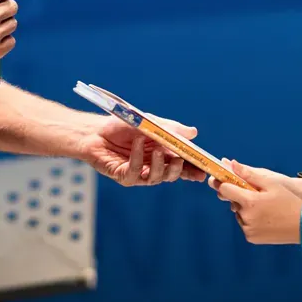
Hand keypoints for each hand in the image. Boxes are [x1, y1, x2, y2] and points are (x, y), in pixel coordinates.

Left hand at [77, 115, 207, 186]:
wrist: (94, 130)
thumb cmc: (123, 125)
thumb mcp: (150, 123)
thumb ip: (171, 129)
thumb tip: (194, 133)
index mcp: (163, 154)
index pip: (183, 164)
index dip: (195, 167)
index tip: (206, 168)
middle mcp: (153, 166)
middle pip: (173, 175)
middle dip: (181, 171)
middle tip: (183, 162)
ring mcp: (139, 173)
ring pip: (157, 178)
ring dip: (160, 166)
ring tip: (159, 152)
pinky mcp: (124, 176)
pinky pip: (136, 173)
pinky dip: (138, 159)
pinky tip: (137, 145)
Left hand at [209, 160, 301, 244]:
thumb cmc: (288, 202)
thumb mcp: (271, 184)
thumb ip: (249, 174)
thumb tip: (232, 164)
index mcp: (249, 201)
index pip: (225, 190)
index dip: (226, 184)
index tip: (231, 182)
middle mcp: (246, 217)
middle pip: (233, 202)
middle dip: (241, 197)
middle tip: (259, 197)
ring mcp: (248, 229)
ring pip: (239, 214)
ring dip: (246, 210)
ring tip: (264, 208)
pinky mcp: (251, 238)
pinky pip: (245, 225)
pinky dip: (251, 221)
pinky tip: (265, 218)